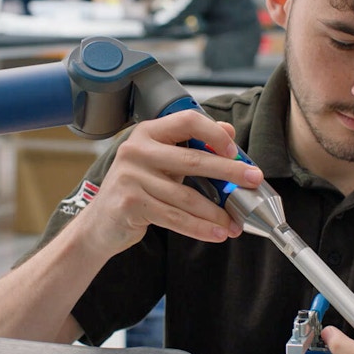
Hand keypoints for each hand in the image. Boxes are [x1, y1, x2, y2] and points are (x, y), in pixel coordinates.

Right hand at [76, 110, 263, 256]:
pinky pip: (175, 217)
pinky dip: (199, 228)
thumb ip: (191, 146)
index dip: (214, 134)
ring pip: (186, 196)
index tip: (236, 151)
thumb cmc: (136, 190)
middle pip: (193, 160)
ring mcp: (130, 176)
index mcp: (147, 133)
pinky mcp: (130, 203)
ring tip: (234, 223)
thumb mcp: (161, 163)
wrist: (100, 223)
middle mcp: (136, 150)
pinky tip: (216, 233)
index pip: (187, 121)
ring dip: (216, 212)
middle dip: (228, 172)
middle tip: (253, 180)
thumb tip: (228, 129)